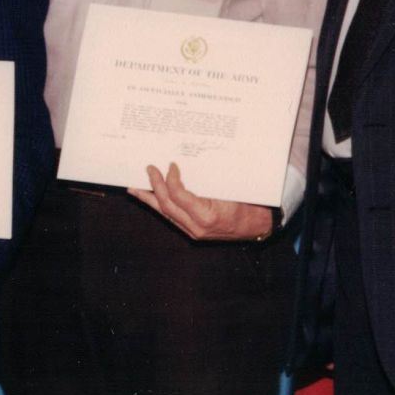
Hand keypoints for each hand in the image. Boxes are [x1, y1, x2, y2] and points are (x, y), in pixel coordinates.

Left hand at [129, 162, 273, 240]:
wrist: (260, 225)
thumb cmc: (250, 204)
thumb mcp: (232, 188)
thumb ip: (208, 180)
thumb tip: (184, 163)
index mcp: (207, 215)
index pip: (179, 196)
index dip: (171, 179)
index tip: (171, 165)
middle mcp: (197, 227)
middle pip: (167, 206)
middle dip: (155, 186)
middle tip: (148, 169)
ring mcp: (194, 232)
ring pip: (166, 214)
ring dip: (150, 199)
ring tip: (135, 188)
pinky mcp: (193, 232)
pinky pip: (172, 218)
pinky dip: (160, 207)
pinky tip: (151, 199)